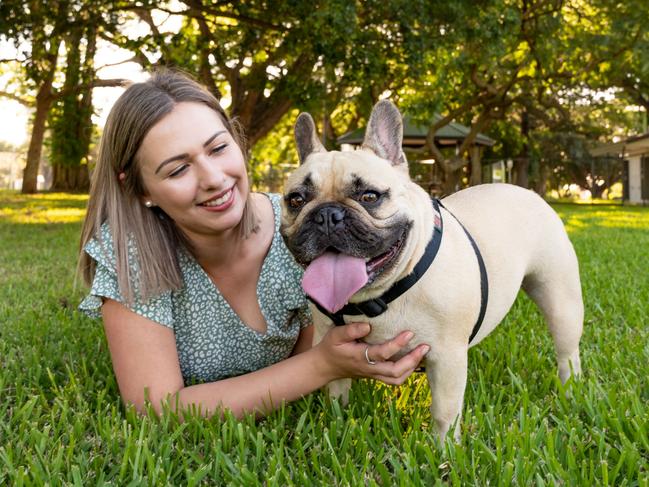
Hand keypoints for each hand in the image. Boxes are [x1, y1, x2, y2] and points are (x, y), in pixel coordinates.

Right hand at [315, 322, 429, 384]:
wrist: (326, 366)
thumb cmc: (331, 347)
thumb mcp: (335, 335)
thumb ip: (351, 330)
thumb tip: (368, 326)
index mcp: (360, 357)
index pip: (382, 353)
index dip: (397, 344)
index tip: (409, 333)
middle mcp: (369, 368)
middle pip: (395, 372)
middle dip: (412, 360)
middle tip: (425, 347)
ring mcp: (373, 374)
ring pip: (396, 379)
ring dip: (412, 368)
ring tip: (422, 354)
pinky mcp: (375, 375)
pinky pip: (394, 379)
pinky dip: (406, 372)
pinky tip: (413, 361)